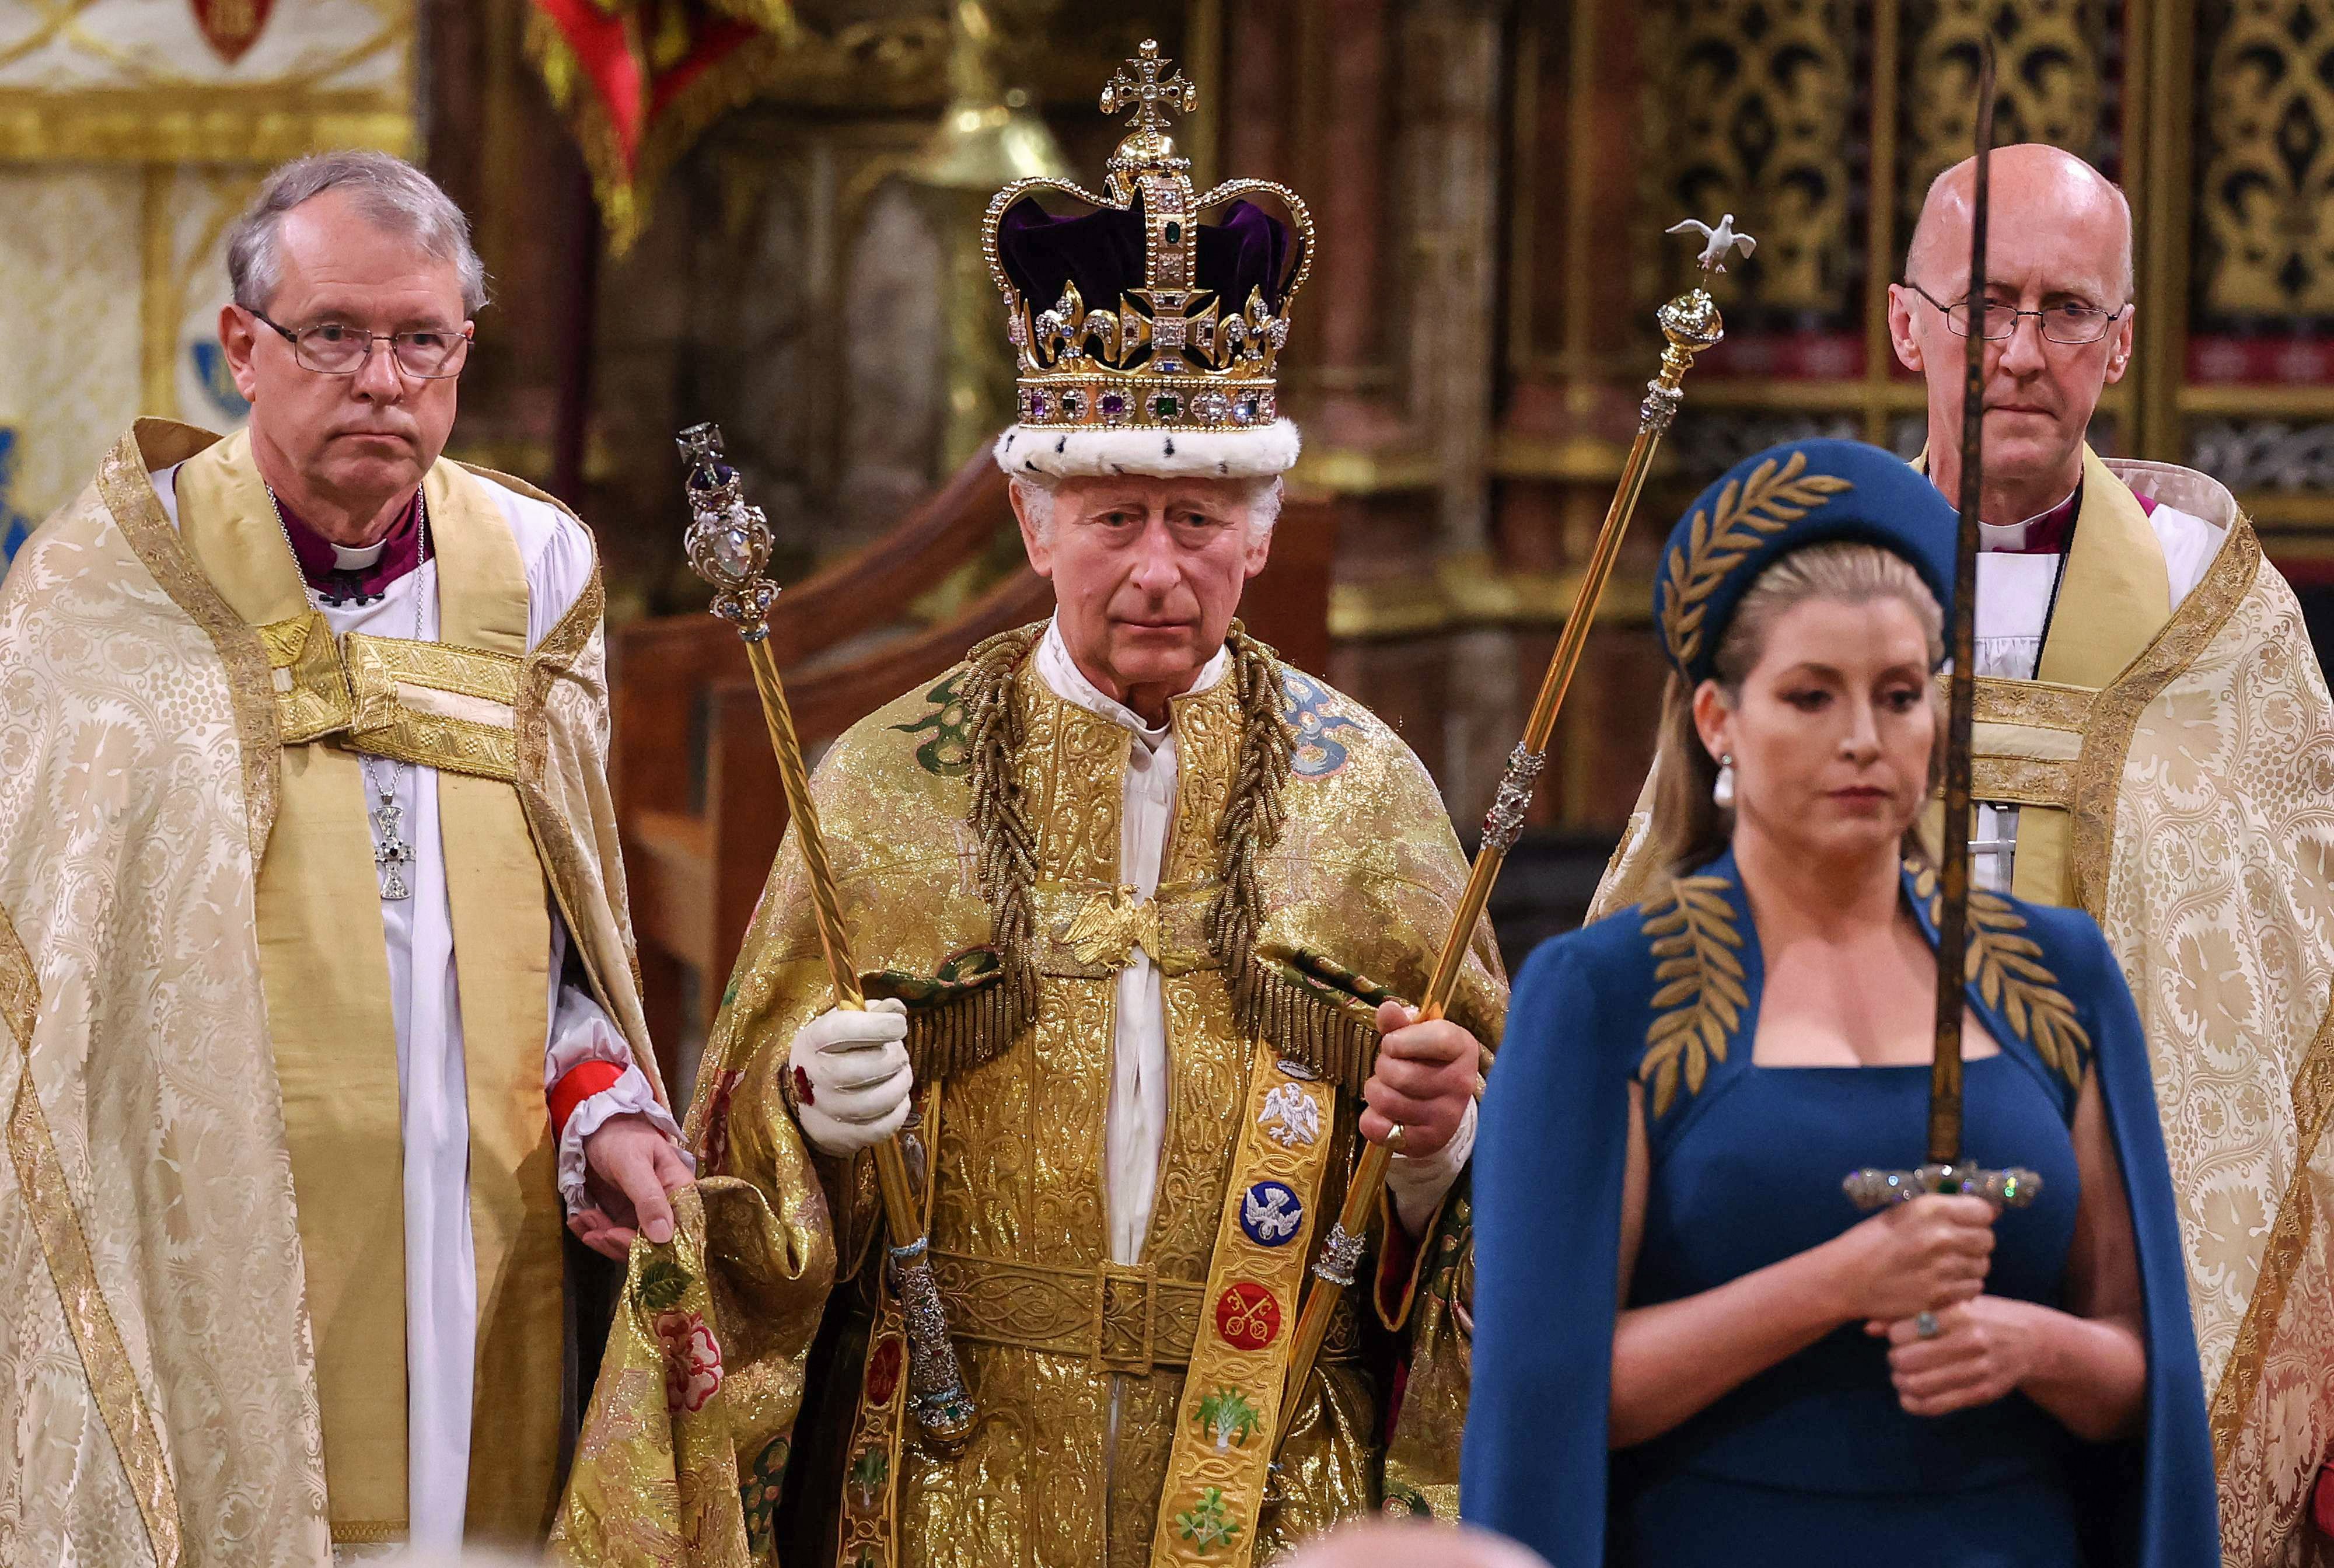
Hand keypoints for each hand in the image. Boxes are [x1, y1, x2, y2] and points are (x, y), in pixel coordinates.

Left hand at [572, 1113, 693, 1261]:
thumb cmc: (622, 1137)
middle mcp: (666, 1208)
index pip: (677, 1231)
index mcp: (679, 1192)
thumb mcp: (633, 1164)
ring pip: (628, 1244)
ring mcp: (643, 1214)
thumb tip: (665, 1238)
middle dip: (618, 1243)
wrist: (597, 1127)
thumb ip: (648, 1198)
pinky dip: (592, 1232)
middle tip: (594, 1232)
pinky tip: (578, 1221)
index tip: (618, 1236)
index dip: (652, 1244)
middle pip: (651, 1244)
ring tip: (582, 1219)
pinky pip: (611, 1235)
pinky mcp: (624, 1215)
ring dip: (602, 1237)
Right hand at [788, 998, 912, 1156]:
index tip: (899, 1025)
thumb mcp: (844, 1024)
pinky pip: (878, 1129)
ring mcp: (821, 1111)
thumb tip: (896, 1009)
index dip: (878, 1026)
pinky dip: (897, 1112)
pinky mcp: (836, 1136)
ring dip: (899, 1085)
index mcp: (811, 1041)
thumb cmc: (834, 1052)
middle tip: (900, 1054)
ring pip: (871, 1103)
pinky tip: (898, 1099)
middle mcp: (811, 1077)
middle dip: (892, 1059)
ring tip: (901, 1074)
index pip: (842, 1030)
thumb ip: (871, 1013)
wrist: (806, 1093)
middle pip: (858, 1069)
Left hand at [1359, 1000, 1481, 1160]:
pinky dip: (1371, 1118)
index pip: (1436, 1039)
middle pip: (1399, 1073)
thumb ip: (1399, 1023)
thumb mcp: (1417, 1036)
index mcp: (1463, 1048)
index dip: (1402, 1040)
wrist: (1443, 1107)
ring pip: (1384, 1100)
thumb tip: (1387, 1008)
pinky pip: (1378, 1128)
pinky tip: (1385, 1113)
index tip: (1394, 1043)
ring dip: (1375, 1090)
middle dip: (1383, 1067)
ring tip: (1388, 1088)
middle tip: (1391, 1068)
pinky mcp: (1427, 1141)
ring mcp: (1446, 1116)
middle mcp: (1461, 1084)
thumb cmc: (1427, 1061)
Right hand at [1824, 1194, 1995, 1323]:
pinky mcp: (1941, 1296)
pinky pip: (1973, 1288)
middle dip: (1975, 1243)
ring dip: (1969, 1266)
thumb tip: (1986, 1210)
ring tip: (1944, 1267)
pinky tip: (1941, 1283)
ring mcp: (1943, 1269)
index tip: (1968, 1222)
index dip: (1977, 1217)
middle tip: (1955, 1247)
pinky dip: (1962, 1287)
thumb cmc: (1870, 1242)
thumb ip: (1942, 1211)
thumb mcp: (1903, 1214)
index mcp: (1931, 1209)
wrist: (1845, 1279)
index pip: (1984, 1210)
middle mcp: (1941, 1236)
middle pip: (1987, 1239)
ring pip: (1982, 1266)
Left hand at [1869, 1295, 2040, 1416]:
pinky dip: (1913, 1404)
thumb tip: (1869, 1328)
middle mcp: (1971, 1341)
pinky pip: (1936, 1406)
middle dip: (1895, 1361)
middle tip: (1897, 1358)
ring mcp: (1979, 1370)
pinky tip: (1908, 1395)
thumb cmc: (1983, 1315)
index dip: (1894, 1336)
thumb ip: (1912, 1313)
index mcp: (1959, 1313)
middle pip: (1908, 1360)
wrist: (2032, 1340)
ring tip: (1901, 1376)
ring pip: (1919, 1386)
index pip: (1904, 1331)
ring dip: (1901, 1383)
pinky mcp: (1983, 1393)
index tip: (1898, 1336)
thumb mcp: (1953, 1304)